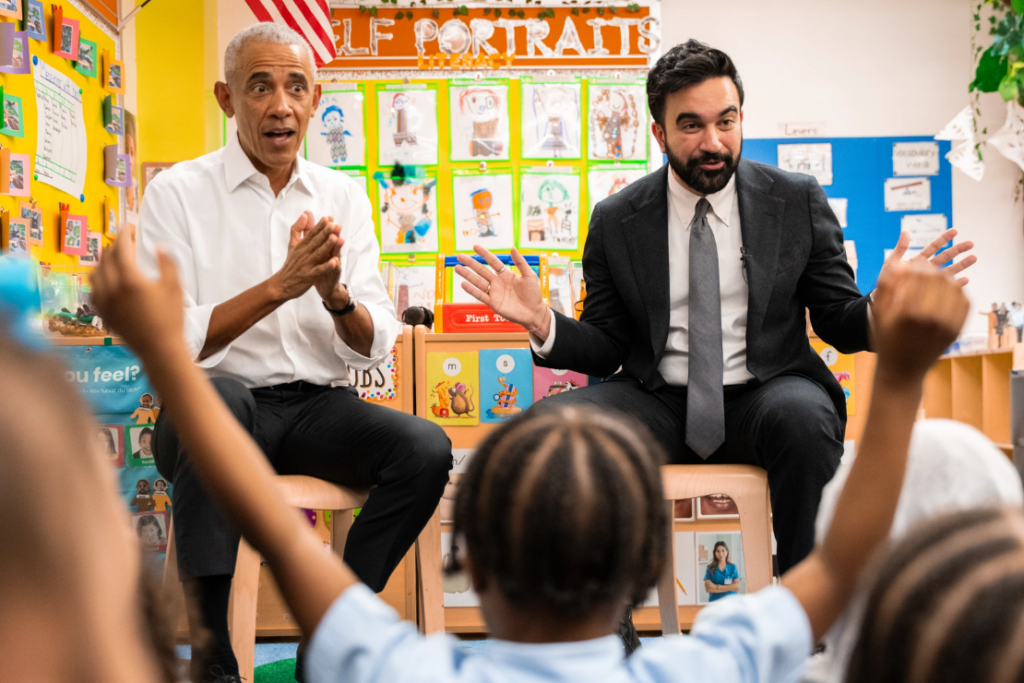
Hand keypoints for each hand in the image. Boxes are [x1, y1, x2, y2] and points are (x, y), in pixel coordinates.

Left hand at [90, 226, 185, 359]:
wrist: (160, 349)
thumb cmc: (171, 319)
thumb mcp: (175, 287)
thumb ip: (167, 263)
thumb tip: (159, 247)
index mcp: (131, 280)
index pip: (121, 249)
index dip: (124, 235)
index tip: (129, 228)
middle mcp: (113, 289)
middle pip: (106, 258)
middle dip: (114, 246)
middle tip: (123, 241)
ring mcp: (105, 302)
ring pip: (95, 273)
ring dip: (102, 261)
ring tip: (112, 258)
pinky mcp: (103, 313)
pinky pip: (93, 290)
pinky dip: (97, 279)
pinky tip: (105, 279)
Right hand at [270, 211, 340, 301]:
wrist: (281, 284)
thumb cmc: (290, 264)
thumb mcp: (293, 245)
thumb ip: (298, 229)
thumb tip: (304, 214)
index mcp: (301, 246)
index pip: (311, 234)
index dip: (320, 226)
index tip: (328, 218)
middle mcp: (304, 254)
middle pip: (315, 242)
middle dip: (324, 233)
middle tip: (332, 224)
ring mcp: (307, 265)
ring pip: (318, 254)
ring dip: (326, 246)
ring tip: (335, 238)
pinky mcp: (309, 276)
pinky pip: (319, 270)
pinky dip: (326, 266)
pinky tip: (334, 262)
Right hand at [455, 246, 549, 338]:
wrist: (534, 312)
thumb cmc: (533, 294)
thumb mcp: (529, 275)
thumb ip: (520, 262)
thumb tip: (512, 247)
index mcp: (506, 274)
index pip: (493, 262)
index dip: (484, 254)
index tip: (475, 246)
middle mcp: (498, 282)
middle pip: (481, 270)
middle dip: (470, 263)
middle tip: (460, 256)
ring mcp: (495, 292)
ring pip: (478, 282)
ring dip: (467, 275)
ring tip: (457, 268)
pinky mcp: (493, 303)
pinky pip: (480, 295)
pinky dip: (471, 290)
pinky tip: (463, 284)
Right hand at [871, 260, 968, 385]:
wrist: (903, 370)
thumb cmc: (886, 341)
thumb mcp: (878, 315)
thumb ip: (886, 287)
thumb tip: (900, 264)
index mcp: (909, 314)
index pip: (920, 277)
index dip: (917, 266)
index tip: (913, 263)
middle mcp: (931, 319)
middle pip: (939, 280)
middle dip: (931, 270)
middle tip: (924, 268)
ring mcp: (947, 326)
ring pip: (954, 289)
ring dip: (945, 279)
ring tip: (934, 277)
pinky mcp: (956, 330)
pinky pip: (963, 302)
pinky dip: (957, 291)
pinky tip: (947, 289)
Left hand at [878, 228, 975, 288]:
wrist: (885, 298)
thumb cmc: (886, 280)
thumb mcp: (891, 262)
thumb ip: (900, 248)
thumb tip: (905, 232)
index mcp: (918, 260)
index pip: (934, 247)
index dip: (944, 239)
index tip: (955, 231)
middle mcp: (927, 269)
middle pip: (946, 257)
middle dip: (958, 250)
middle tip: (971, 244)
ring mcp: (931, 280)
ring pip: (949, 270)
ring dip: (962, 264)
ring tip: (974, 258)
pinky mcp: (932, 292)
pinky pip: (946, 288)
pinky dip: (956, 284)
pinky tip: (965, 280)